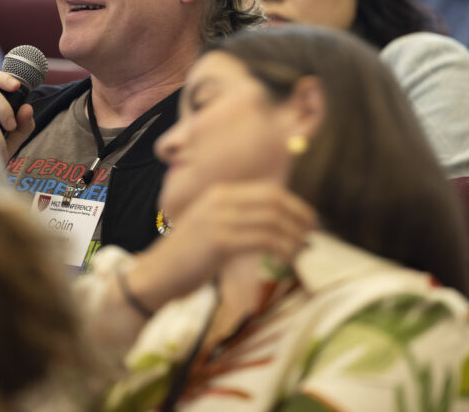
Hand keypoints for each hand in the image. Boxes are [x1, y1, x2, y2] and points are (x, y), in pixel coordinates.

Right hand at [125, 183, 317, 312]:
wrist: (156, 277)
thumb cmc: (189, 259)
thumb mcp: (215, 230)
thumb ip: (240, 221)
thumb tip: (278, 225)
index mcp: (220, 193)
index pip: (268, 191)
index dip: (295, 204)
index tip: (310, 221)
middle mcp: (220, 199)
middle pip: (273, 201)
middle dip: (299, 217)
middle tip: (312, 236)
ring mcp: (218, 217)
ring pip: (271, 220)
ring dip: (293, 235)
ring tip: (302, 250)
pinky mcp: (219, 239)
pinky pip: (262, 238)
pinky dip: (282, 247)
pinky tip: (288, 258)